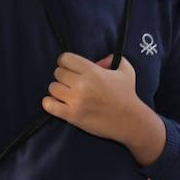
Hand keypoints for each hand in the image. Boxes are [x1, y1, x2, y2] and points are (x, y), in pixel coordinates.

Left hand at [43, 54, 166, 165]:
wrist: (130, 121)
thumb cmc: (128, 95)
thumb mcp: (125, 71)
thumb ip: (114, 59)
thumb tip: (103, 58)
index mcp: (92, 70)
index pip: (65, 59)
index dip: (66, 62)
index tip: (71, 68)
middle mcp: (82, 84)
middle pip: (57, 73)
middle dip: (63, 77)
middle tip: (71, 83)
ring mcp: (76, 100)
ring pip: (52, 88)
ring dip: (58, 90)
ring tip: (67, 94)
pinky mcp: (72, 116)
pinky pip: (49, 105)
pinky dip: (49, 103)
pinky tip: (57, 103)